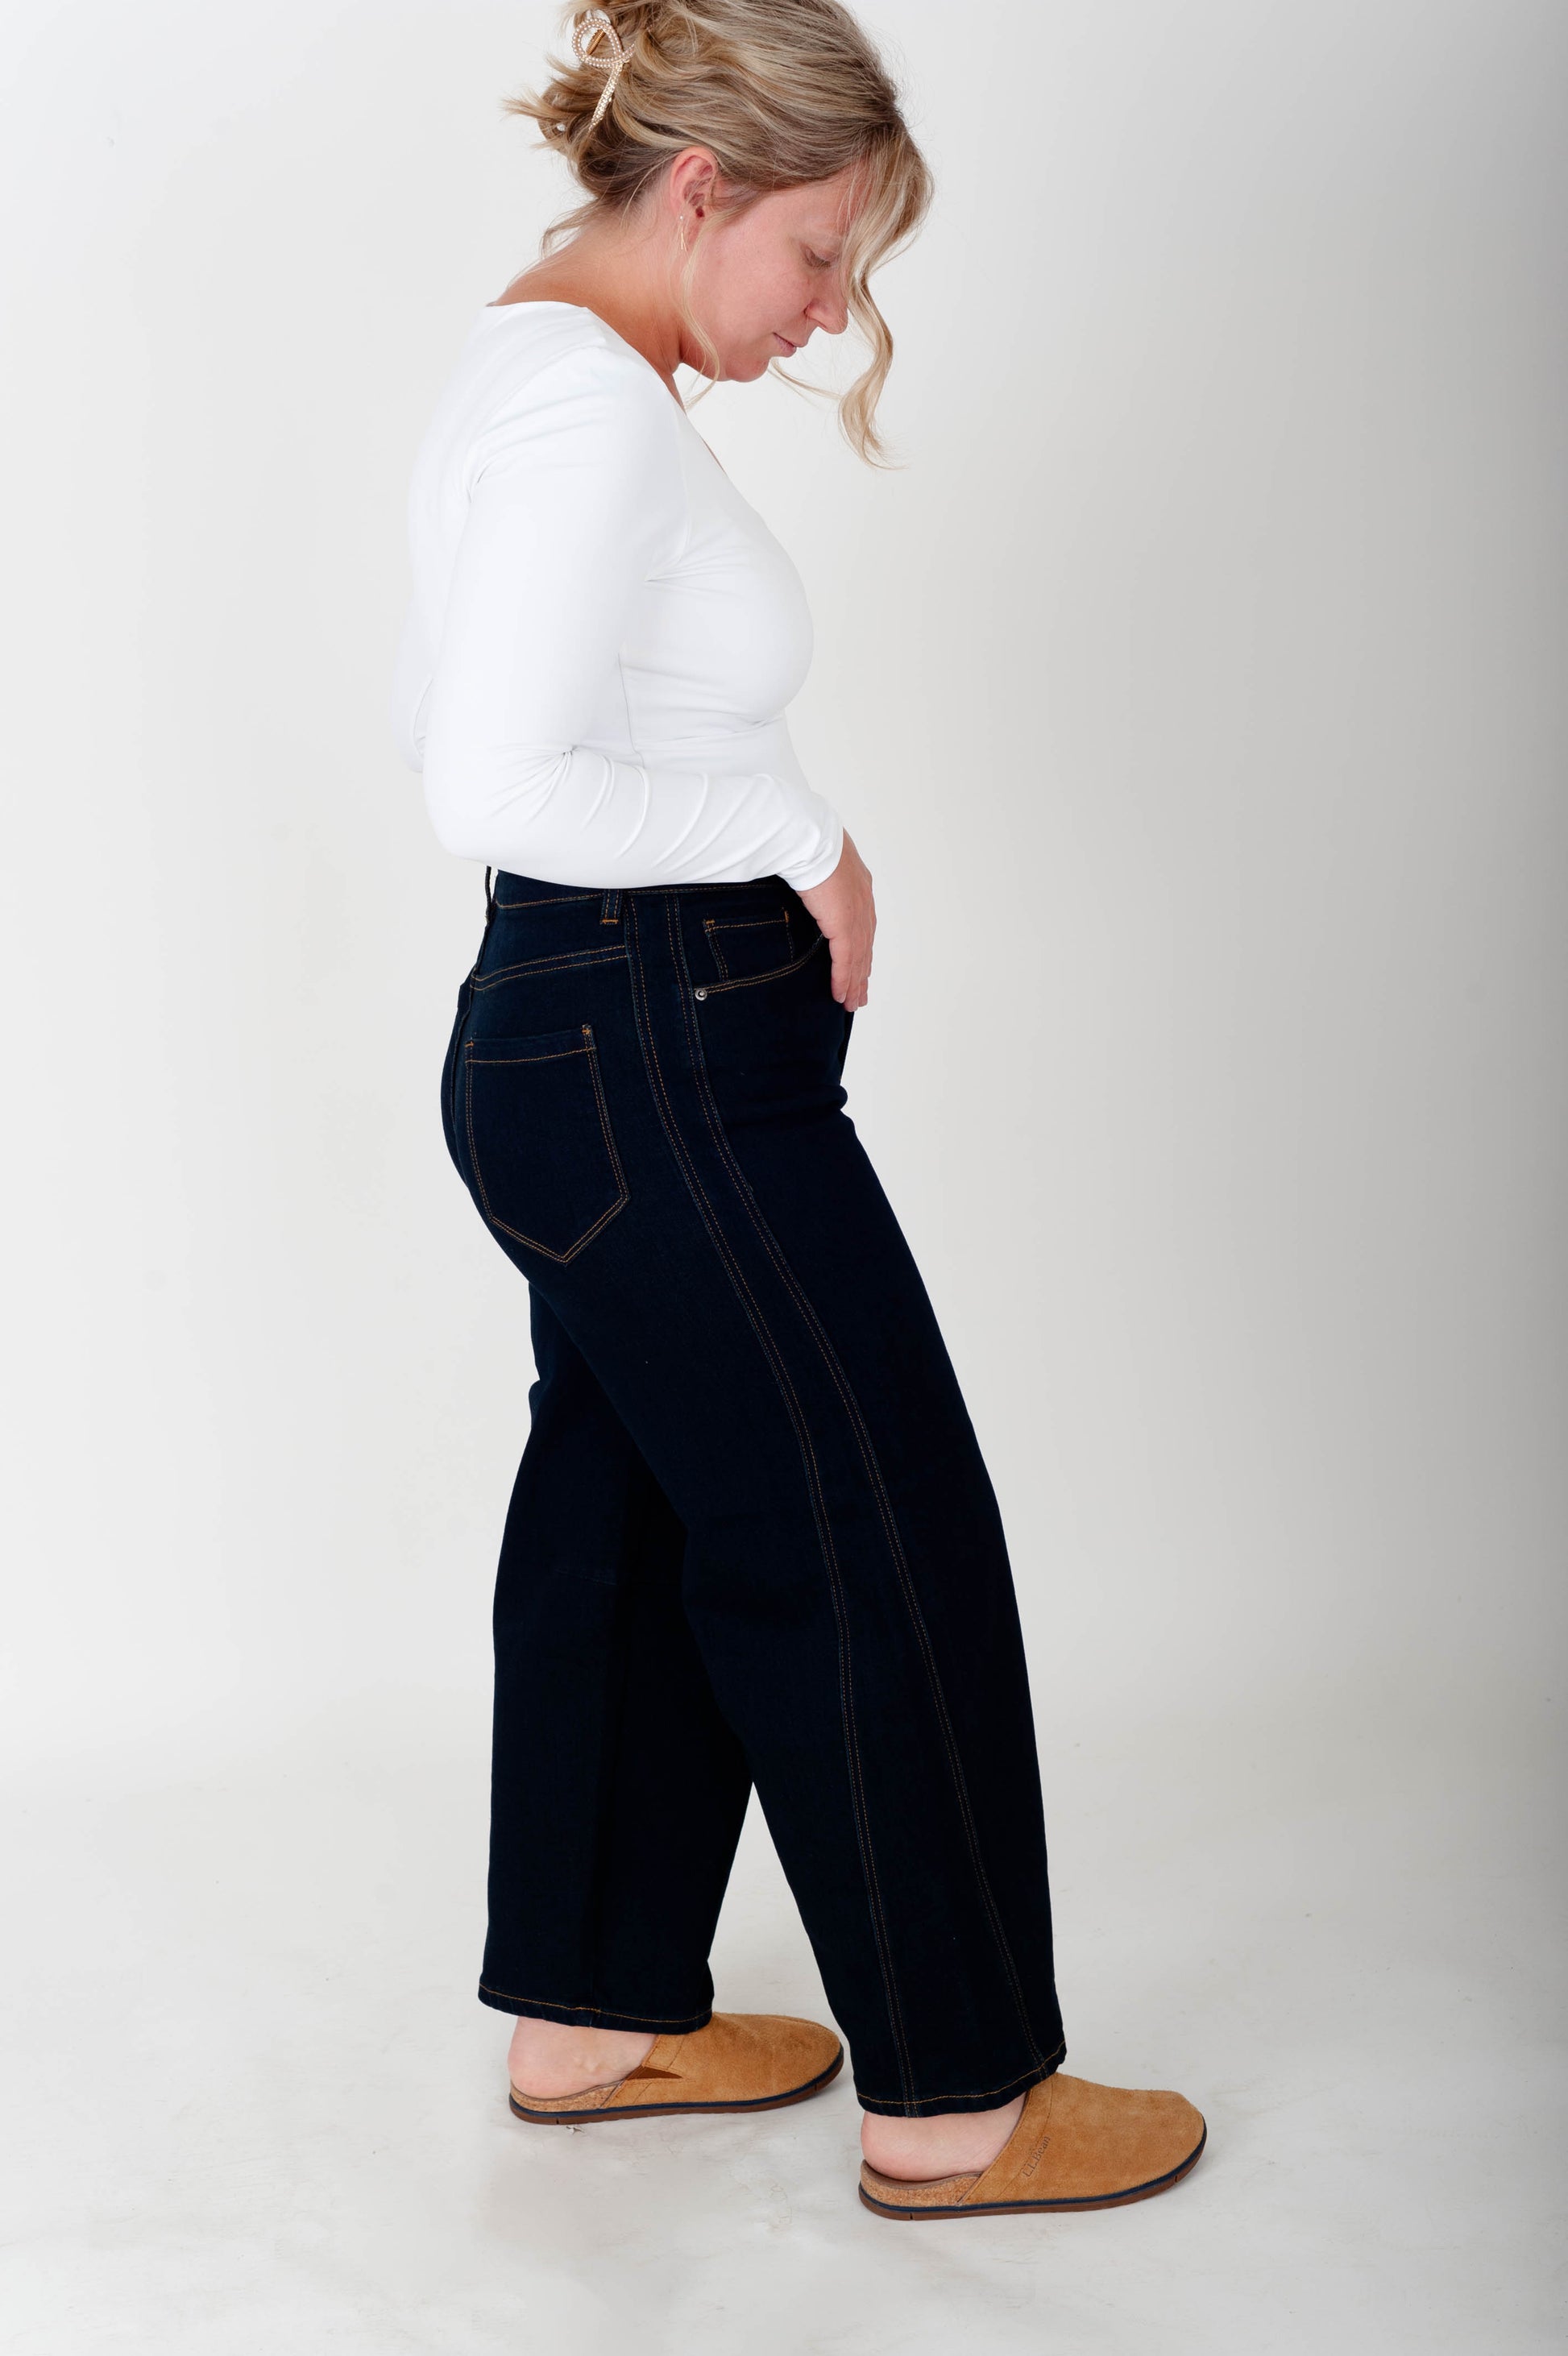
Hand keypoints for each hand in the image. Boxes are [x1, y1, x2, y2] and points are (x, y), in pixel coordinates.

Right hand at [797, 829, 874, 1011]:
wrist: (807, 837)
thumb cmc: (804, 839)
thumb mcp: (815, 859)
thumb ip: (817, 875)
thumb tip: (804, 879)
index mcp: (858, 885)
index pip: (863, 924)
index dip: (861, 948)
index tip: (860, 966)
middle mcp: (863, 902)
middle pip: (865, 946)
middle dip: (862, 973)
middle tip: (860, 995)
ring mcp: (856, 915)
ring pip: (859, 958)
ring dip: (855, 983)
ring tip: (851, 1003)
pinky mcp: (844, 925)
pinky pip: (846, 960)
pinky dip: (844, 979)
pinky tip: (841, 995)